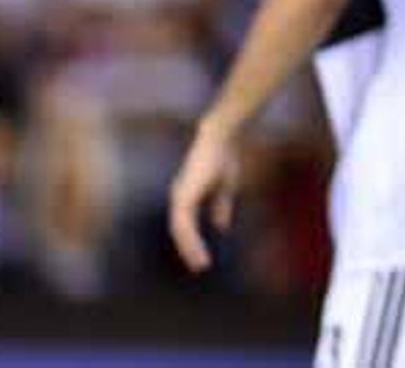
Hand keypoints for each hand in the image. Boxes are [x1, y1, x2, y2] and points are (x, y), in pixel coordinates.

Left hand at [168, 115, 241, 273]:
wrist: (220, 139)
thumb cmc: (222, 156)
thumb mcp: (225, 187)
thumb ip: (220, 207)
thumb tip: (220, 227)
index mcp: (188, 196)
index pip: (186, 225)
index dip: (193, 241)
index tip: (202, 257)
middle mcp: (180, 198)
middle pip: (180, 231)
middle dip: (190, 249)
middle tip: (200, 266)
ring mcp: (180, 198)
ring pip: (180, 232)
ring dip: (190, 249)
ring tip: (200, 265)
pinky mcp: (183, 198)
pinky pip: (183, 227)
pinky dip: (190, 241)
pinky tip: (199, 250)